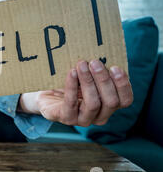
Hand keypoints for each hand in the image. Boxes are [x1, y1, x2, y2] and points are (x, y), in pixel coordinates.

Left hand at [18, 60, 133, 126]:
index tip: (115, 67)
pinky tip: (71, 73)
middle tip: (95, 62)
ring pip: (93, 104)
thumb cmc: (70, 83)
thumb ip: (96, 70)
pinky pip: (71, 104)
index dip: (123, 85)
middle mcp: (99, 116)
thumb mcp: (86, 76)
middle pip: (110, 102)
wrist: (46, 94)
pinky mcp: (66, 118)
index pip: (125, 100)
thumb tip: (102, 51)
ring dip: (88, 82)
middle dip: (103, 80)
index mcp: (109, 106)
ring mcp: (83, 120)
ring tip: (81, 64)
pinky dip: (72, 86)